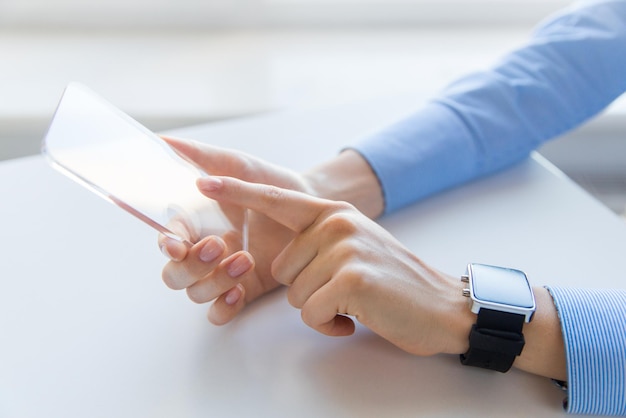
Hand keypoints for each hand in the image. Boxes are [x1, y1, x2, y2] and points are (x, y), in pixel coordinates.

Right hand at [158, 136, 312, 323]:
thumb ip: (202, 156)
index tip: (178, 245)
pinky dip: (223, 308)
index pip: (169, 239)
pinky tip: (239, 292)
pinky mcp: (244, 289)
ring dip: (213, 282)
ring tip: (246, 259)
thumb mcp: (238, 164)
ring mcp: (223, 272)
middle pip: (174, 274)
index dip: (168, 245)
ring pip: (196, 293)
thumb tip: (164, 142)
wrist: (311, 205)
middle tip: (220, 246)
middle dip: (191, 267)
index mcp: (196, 222)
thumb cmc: (271, 181)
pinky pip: (219, 312)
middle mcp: (204, 251)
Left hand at [197, 175, 474, 355]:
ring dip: (320, 309)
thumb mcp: (356, 246)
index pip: (276, 200)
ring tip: (354, 304)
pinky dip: (329, 325)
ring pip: (294, 293)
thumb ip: (319, 241)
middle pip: (280, 268)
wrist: (442, 306)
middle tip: (343, 291)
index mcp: (334, 212)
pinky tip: (357, 317)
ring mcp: (344, 248)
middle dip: (305, 289)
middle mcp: (336, 223)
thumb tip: (282, 263)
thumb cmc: (393, 282)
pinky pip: (311, 312)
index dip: (238, 193)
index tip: (203, 182)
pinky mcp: (350, 278)